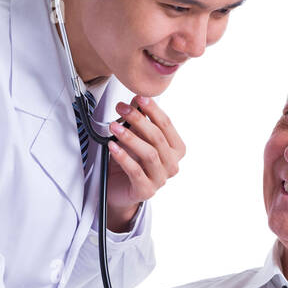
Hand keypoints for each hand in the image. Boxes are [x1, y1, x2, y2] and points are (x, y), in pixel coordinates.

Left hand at [105, 95, 184, 226]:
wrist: (119, 190)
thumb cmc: (131, 161)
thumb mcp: (136, 137)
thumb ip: (140, 121)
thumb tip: (137, 99)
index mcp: (175, 149)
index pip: (167, 125)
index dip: (153, 110)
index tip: (139, 97)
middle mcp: (172, 165)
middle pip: (157, 138)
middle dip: (139, 120)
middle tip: (121, 109)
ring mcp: (161, 179)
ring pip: (149, 154)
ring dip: (130, 138)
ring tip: (114, 127)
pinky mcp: (146, 191)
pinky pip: (136, 172)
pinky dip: (123, 157)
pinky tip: (112, 146)